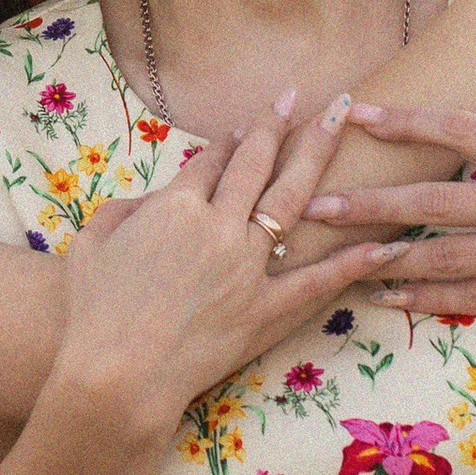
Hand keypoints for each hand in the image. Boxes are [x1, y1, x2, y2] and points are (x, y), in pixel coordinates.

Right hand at [54, 95, 405, 438]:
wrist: (116, 376)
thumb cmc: (93, 313)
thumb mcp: (89, 245)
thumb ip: (119, 211)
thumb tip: (146, 200)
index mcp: (174, 207)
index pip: (211, 160)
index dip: (232, 140)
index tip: (250, 123)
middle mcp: (218, 226)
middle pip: (258, 164)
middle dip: (281, 125)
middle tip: (307, 97)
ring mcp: (247, 267)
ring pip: (292, 201)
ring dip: (319, 155)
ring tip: (344, 121)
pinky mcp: (267, 310)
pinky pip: (317, 280)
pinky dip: (353, 261)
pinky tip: (386, 242)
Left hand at [305, 104, 475, 357]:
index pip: (455, 128)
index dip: (402, 120)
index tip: (354, 112)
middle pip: (432, 200)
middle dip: (369, 203)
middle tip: (315, 204)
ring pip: (441, 254)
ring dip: (383, 256)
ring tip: (335, 256)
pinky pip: (468, 297)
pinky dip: (423, 296)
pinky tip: (385, 294)